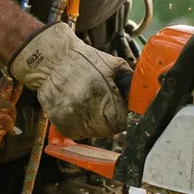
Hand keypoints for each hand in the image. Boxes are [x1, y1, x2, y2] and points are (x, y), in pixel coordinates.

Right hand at [10, 24, 129, 139]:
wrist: (51, 59)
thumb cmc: (83, 60)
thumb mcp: (111, 64)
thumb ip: (128, 80)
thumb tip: (142, 94)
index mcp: (102, 93)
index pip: (119, 123)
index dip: (122, 117)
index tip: (120, 111)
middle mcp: (85, 108)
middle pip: (107, 131)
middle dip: (110, 122)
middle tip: (107, 110)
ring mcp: (70, 117)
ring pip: (92, 134)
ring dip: (95, 125)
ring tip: (91, 107)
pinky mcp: (58, 122)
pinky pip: (76, 133)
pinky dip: (80, 126)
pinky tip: (79, 110)